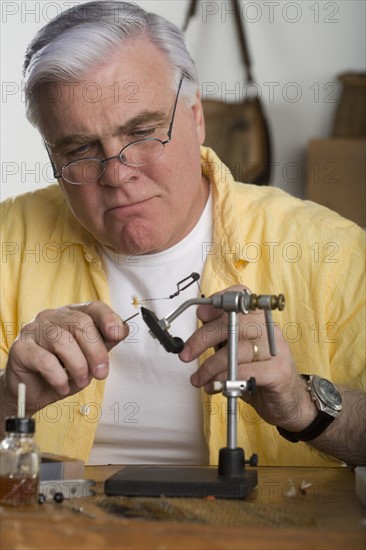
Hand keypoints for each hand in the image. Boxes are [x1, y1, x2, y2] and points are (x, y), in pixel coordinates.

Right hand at [3, 301, 128, 413]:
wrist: (33, 391)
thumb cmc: (61, 370)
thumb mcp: (88, 358)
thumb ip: (104, 343)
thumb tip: (123, 330)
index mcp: (72, 315)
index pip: (93, 307)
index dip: (107, 318)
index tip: (117, 335)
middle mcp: (52, 317)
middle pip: (80, 323)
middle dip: (96, 351)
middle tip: (102, 373)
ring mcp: (34, 330)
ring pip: (62, 340)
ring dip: (78, 365)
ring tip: (81, 381)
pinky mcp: (20, 349)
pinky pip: (44, 360)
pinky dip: (58, 376)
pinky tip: (62, 386)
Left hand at [179, 286, 316, 430]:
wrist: (288, 402)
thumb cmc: (259, 374)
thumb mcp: (237, 351)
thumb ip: (222, 335)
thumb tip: (202, 317)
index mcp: (260, 320)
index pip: (241, 298)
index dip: (219, 302)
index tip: (201, 315)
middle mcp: (270, 330)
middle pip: (234, 323)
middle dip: (203, 338)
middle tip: (186, 354)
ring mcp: (277, 350)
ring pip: (237, 349)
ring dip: (211, 366)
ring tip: (199, 379)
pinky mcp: (279, 372)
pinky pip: (247, 370)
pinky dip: (226, 378)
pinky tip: (216, 386)